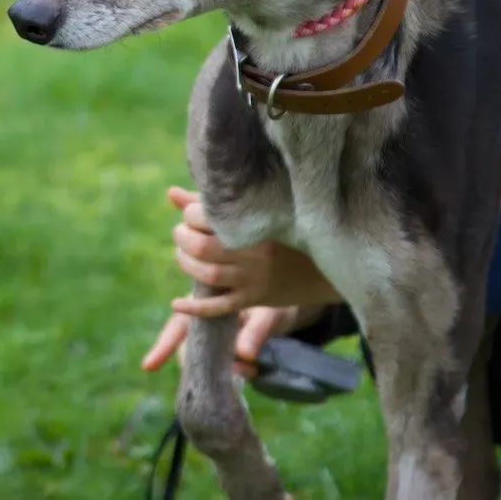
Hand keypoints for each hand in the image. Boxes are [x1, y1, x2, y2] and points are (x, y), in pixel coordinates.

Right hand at [141, 306, 307, 378]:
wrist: (290, 298)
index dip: (164, 344)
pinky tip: (253, 368)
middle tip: (208, 382)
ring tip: (250, 369)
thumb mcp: (268, 312)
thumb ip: (256, 331)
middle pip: (187, 346)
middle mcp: (206, 319)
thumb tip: (244, 355)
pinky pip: (225, 366)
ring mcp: (217, 336)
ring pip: (206, 359)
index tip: (148, 366)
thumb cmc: (274, 299)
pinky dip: (238, 371)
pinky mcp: (230, 349)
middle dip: (192, 367)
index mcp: (207, 301)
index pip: (180, 323)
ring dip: (221, 371)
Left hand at [164, 187, 340, 315]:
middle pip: (200, 246)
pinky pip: (219, 307)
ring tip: (184, 254)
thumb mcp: (259, 208)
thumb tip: (172, 194)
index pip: (204, 216)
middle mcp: (253, 250)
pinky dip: (194, 307)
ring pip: (206, 275)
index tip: (192, 213)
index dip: (189, 214)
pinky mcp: (256, 298)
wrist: (328, 261)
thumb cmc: (287, 227)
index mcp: (255, 221)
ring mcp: (254, 277)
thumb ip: (214, 202)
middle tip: (182, 232)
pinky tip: (177, 302)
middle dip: (182, 238)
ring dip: (185, 264)